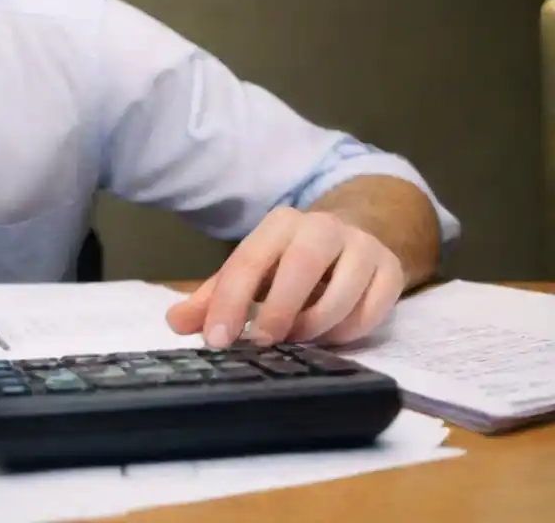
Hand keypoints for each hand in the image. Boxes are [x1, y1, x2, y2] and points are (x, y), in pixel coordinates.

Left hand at [165, 207, 404, 347]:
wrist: (357, 234)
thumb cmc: (291, 261)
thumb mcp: (252, 273)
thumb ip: (214, 298)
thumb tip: (176, 322)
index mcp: (279, 225)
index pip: (249, 261)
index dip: (230, 302)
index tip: (217, 340)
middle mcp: (323, 228)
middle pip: (303, 264)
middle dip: (280, 308)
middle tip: (264, 343)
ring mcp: (363, 247)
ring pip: (344, 291)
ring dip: (316, 325)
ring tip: (297, 339)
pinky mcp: (391, 270)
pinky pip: (373, 309)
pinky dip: (350, 331)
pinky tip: (331, 336)